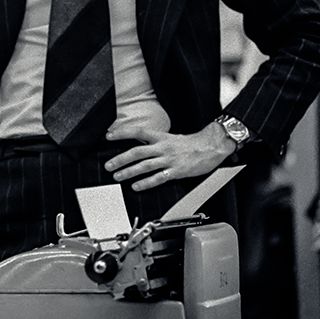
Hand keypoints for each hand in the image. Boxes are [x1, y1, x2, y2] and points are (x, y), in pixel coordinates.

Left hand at [104, 122, 236, 191]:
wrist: (211, 147)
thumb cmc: (192, 144)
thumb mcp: (171, 138)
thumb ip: (156, 142)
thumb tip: (141, 145)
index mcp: (161, 137)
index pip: (138, 132)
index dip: (122, 134)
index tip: (109, 137)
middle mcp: (163, 147)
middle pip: (137, 152)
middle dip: (120, 159)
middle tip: (108, 165)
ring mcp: (169, 160)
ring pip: (144, 166)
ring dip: (129, 172)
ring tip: (117, 176)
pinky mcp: (176, 171)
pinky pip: (158, 178)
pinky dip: (146, 183)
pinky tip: (136, 186)